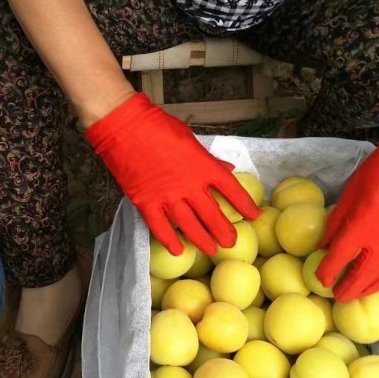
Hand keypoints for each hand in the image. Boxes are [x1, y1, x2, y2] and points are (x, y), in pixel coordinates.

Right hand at [86, 92, 258, 253]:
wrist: (124, 127)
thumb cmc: (157, 126)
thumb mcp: (190, 138)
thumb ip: (208, 159)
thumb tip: (226, 169)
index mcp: (203, 166)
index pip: (231, 189)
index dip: (245, 204)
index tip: (254, 215)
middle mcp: (189, 185)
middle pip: (212, 214)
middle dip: (224, 231)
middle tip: (231, 243)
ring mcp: (167, 196)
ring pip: (189, 226)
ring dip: (202, 240)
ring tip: (211, 250)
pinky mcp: (146, 202)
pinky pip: (160, 227)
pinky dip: (169, 240)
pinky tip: (178, 250)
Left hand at [317, 128, 378, 300]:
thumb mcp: (348, 194)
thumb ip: (335, 223)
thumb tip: (322, 244)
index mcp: (360, 228)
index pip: (339, 258)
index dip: (327, 272)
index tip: (320, 280)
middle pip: (361, 276)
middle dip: (347, 289)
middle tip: (336, 296)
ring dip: (366, 289)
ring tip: (354, 295)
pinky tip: (375, 281)